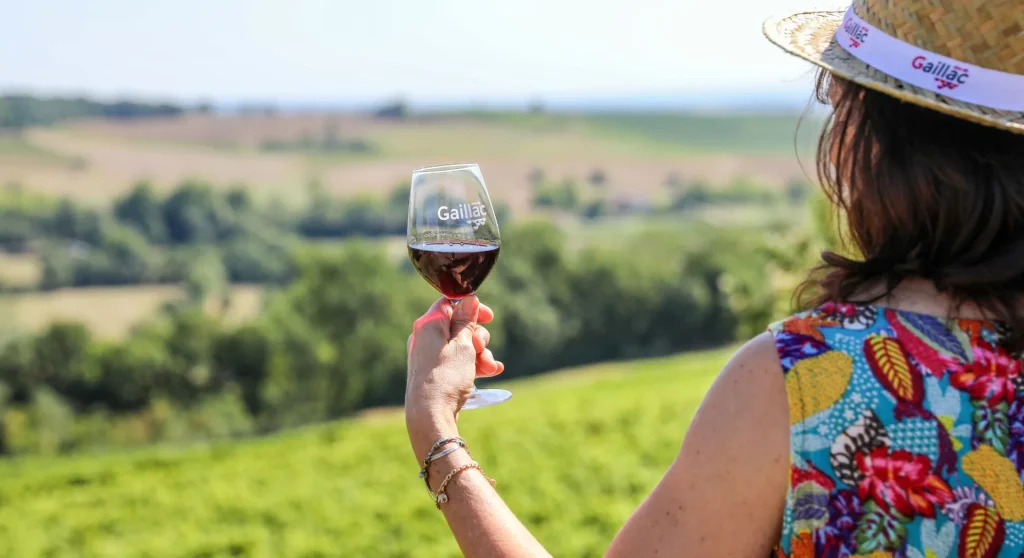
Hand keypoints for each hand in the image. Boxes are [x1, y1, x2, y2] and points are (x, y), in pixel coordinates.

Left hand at [406, 296, 503, 425]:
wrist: (430, 416)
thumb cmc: (446, 378)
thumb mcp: (462, 345)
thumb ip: (466, 321)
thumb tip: (469, 299)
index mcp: (428, 324)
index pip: (451, 303)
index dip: (472, 308)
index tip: (489, 317)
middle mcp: (425, 337)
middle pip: (459, 325)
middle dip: (478, 337)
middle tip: (482, 349)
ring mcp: (429, 355)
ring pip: (461, 345)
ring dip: (480, 354)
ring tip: (490, 368)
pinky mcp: (435, 372)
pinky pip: (457, 361)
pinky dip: (472, 364)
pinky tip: (490, 372)